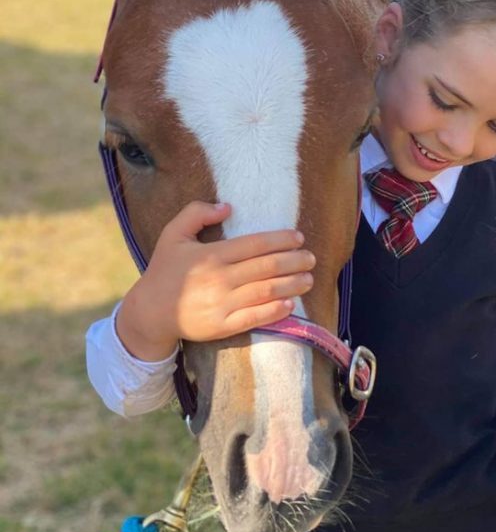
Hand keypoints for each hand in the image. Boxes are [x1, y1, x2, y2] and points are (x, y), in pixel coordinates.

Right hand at [116, 201, 314, 360]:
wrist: (149, 312)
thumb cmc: (165, 270)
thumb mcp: (173, 235)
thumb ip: (196, 214)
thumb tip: (227, 206)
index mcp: (211, 255)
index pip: (254, 244)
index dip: (280, 240)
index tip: (298, 238)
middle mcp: (219, 278)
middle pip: (266, 267)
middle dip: (294, 261)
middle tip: (311, 258)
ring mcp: (221, 304)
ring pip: (265, 291)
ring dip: (291, 284)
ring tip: (309, 279)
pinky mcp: (222, 326)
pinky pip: (254, 317)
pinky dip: (275, 311)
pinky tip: (290, 304)